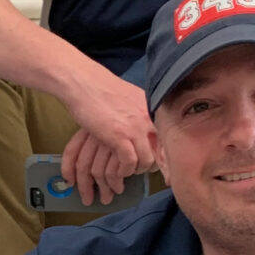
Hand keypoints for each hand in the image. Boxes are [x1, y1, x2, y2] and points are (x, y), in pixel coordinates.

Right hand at [58, 71, 155, 204]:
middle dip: (154, 167)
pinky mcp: (120, 136)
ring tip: (127, 171)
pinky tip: (118, 170)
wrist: (85, 83)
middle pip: (162, 153)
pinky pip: (130, 162)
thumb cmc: (102, 90)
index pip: (169, 139)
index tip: (167, 171)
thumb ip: (143, 113)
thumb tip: (149, 126)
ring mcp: (136, 127)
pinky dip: (124, 170)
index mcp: (153, 110)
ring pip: (147, 161)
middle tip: (142, 172)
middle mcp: (149, 119)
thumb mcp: (131, 99)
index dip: (168, 158)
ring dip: (137, 170)